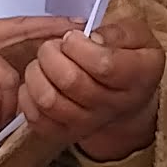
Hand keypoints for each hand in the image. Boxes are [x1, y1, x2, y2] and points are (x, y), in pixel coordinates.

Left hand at [20, 13, 163, 162]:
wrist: (126, 101)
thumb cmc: (127, 62)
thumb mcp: (137, 37)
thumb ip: (118, 32)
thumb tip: (92, 38)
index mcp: (138, 76)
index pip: (103, 64)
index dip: (78, 46)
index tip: (73, 37)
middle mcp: (113, 105)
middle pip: (70, 80)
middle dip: (52, 53)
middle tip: (55, 46)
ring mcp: (87, 124)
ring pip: (48, 100)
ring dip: (36, 73)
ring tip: (44, 63)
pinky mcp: (63, 134)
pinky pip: (36, 117)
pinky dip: (28, 96)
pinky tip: (39, 82)